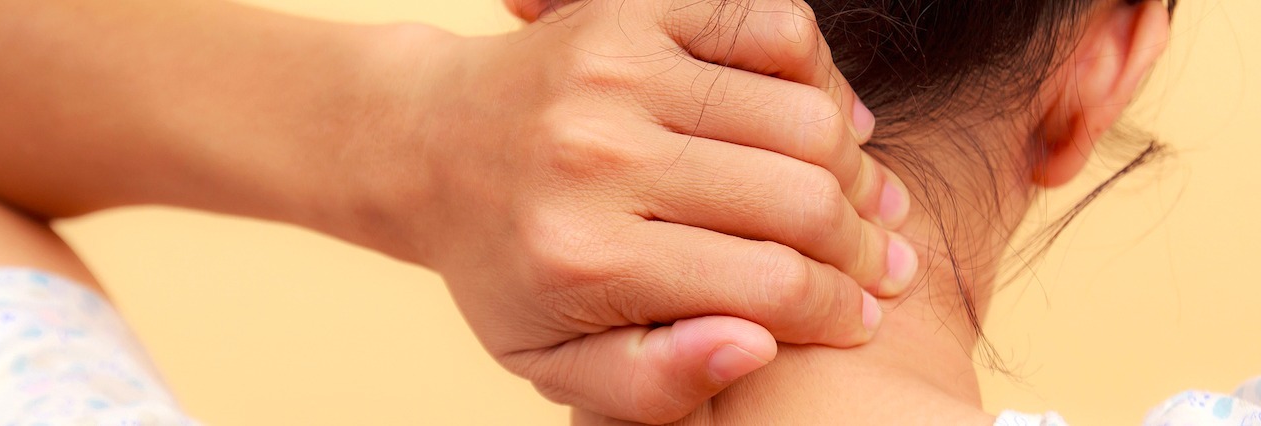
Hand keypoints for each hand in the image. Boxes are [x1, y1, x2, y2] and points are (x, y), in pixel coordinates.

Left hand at [325, 0, 915, 422]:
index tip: (864, 317)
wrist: (432, 147)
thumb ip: (653, 382)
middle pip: (804, 200)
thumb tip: (756, 346)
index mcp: (585, 256)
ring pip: (806, 118)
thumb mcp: (555, 362)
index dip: (842, 309)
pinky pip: (776, 28)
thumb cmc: (506, 266)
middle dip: (862, 245)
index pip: (773, 286)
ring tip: (857, 199)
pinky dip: (820, 75)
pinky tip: (823, 119)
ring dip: (854, 166)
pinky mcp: (633, 9)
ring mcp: (618, 68)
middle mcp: (601, 154)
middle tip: (880, 262)